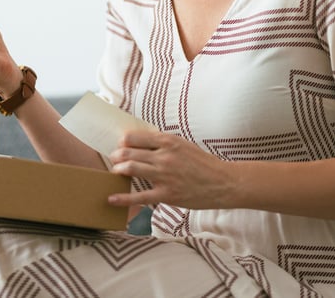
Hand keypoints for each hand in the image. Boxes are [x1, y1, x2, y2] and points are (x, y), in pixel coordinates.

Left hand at [107, 130, 235, 209]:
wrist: (223, 183)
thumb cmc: (203, 163)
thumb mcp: (183, 145)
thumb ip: (163, 143)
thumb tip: (142, 142)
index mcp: (168, 141)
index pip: (135, 137)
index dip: (123, 141)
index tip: (120, 145)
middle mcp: (164, 156)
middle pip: (129, 152)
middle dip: (117, 155)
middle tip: (113, 158)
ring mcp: (164, 176)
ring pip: (131, 169)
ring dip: (118, 169)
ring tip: (114, 171)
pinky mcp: (167, 195)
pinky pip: (139, 196)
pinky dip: (123, 198)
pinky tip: (111, 198)